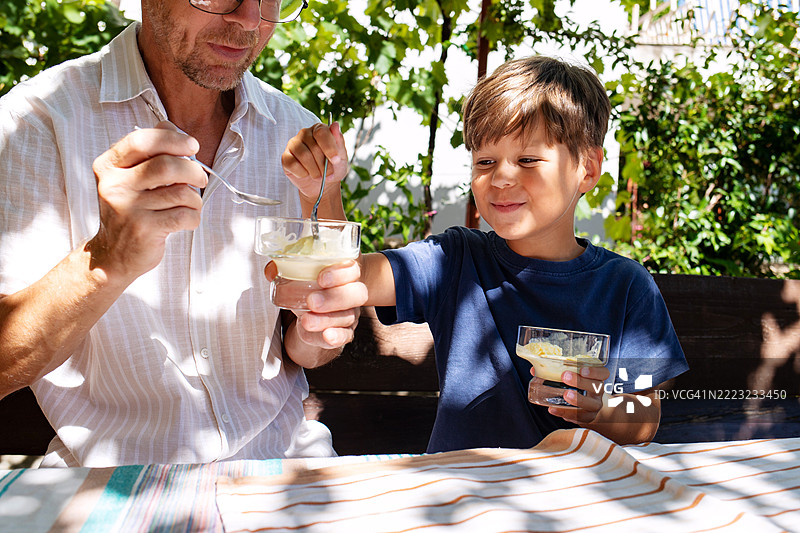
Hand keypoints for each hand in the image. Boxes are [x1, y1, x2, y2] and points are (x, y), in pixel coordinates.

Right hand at [88, 124, 206, 282]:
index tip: (192, 146)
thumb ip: (149, 152)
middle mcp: (114, 185)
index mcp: (109, 166)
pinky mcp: (144, 230)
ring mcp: (128, 209)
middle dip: (193, 170)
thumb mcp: (128, 177)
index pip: (142, 141)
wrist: (113, 254)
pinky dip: (193, 216)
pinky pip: (185, 215)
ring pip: (180, 193)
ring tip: (189, 203)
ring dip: (194, 198)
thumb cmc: (129, 210)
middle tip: (200, 178)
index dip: (173, 140)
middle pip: (166, 166)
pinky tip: (185, 219)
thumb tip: (172, 128)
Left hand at [264, 259, 367, 349]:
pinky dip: (335, 337)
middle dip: (334, 297)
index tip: (321, 278)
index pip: (352, 269)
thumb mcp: (300, 276)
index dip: (340, 273)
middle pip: (357, 293)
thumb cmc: (310, 287)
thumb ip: (286, 270)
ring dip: (326, 319)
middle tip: (312, 301)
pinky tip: (326, 336)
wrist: (312, 312)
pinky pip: (345, 336)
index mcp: (344, 273)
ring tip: (306, 321)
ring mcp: (350, 314)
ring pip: (348, 316)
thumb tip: (271, 271)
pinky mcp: (345, 332)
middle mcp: (352, 293)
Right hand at [281, 121, 348, 203]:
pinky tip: (306, 174)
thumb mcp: (341, 157)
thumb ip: (339, 142)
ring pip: (303, 156)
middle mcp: (305, 133)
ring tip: (319, 177)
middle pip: (314, 147)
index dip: (329, 147)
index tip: (336, 160)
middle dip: (323, 165)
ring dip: (314, 170)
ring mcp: (293, 144)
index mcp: (319, 129)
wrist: (322, 183)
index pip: (322, 132)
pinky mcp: (286, 156)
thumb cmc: (332, 168)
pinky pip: (292, 164)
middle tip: (328, 175)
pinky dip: (302, 173)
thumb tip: (335, 125)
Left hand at [532, 366, 610, 424]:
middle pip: (596, 387)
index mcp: (596, 378)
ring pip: (590, 404)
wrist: (589, 407)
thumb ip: (556, 372)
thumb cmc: (577, 387)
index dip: (595, 371)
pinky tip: (553, 409)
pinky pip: (577, 417)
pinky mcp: (586, 418)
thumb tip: (534, 368)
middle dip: (581, 382)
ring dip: (577, 399)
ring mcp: (594, 406)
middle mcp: (598, 393)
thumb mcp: (572, 377)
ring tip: (565, 395)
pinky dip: (564, 413)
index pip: (603, 373)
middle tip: (565, 376)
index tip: (583, 369)